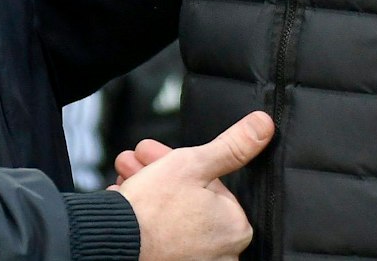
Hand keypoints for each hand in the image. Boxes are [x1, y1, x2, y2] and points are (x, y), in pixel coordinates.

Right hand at [117, 111, 272, 260]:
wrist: (113, 242)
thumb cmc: (153, 210)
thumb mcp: (194, 164)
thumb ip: (232, 146)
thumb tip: (263, 127)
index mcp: (235, 227)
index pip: (214, 186)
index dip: (186, 164)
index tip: (165, 155)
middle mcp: (220, 253)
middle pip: (191, 198)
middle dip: (162, 173)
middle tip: (142, 160)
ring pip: (173, 215)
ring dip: (149, 188)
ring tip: (128, 174)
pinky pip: (161, 234)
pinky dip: (145, 216)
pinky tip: (127, 197)